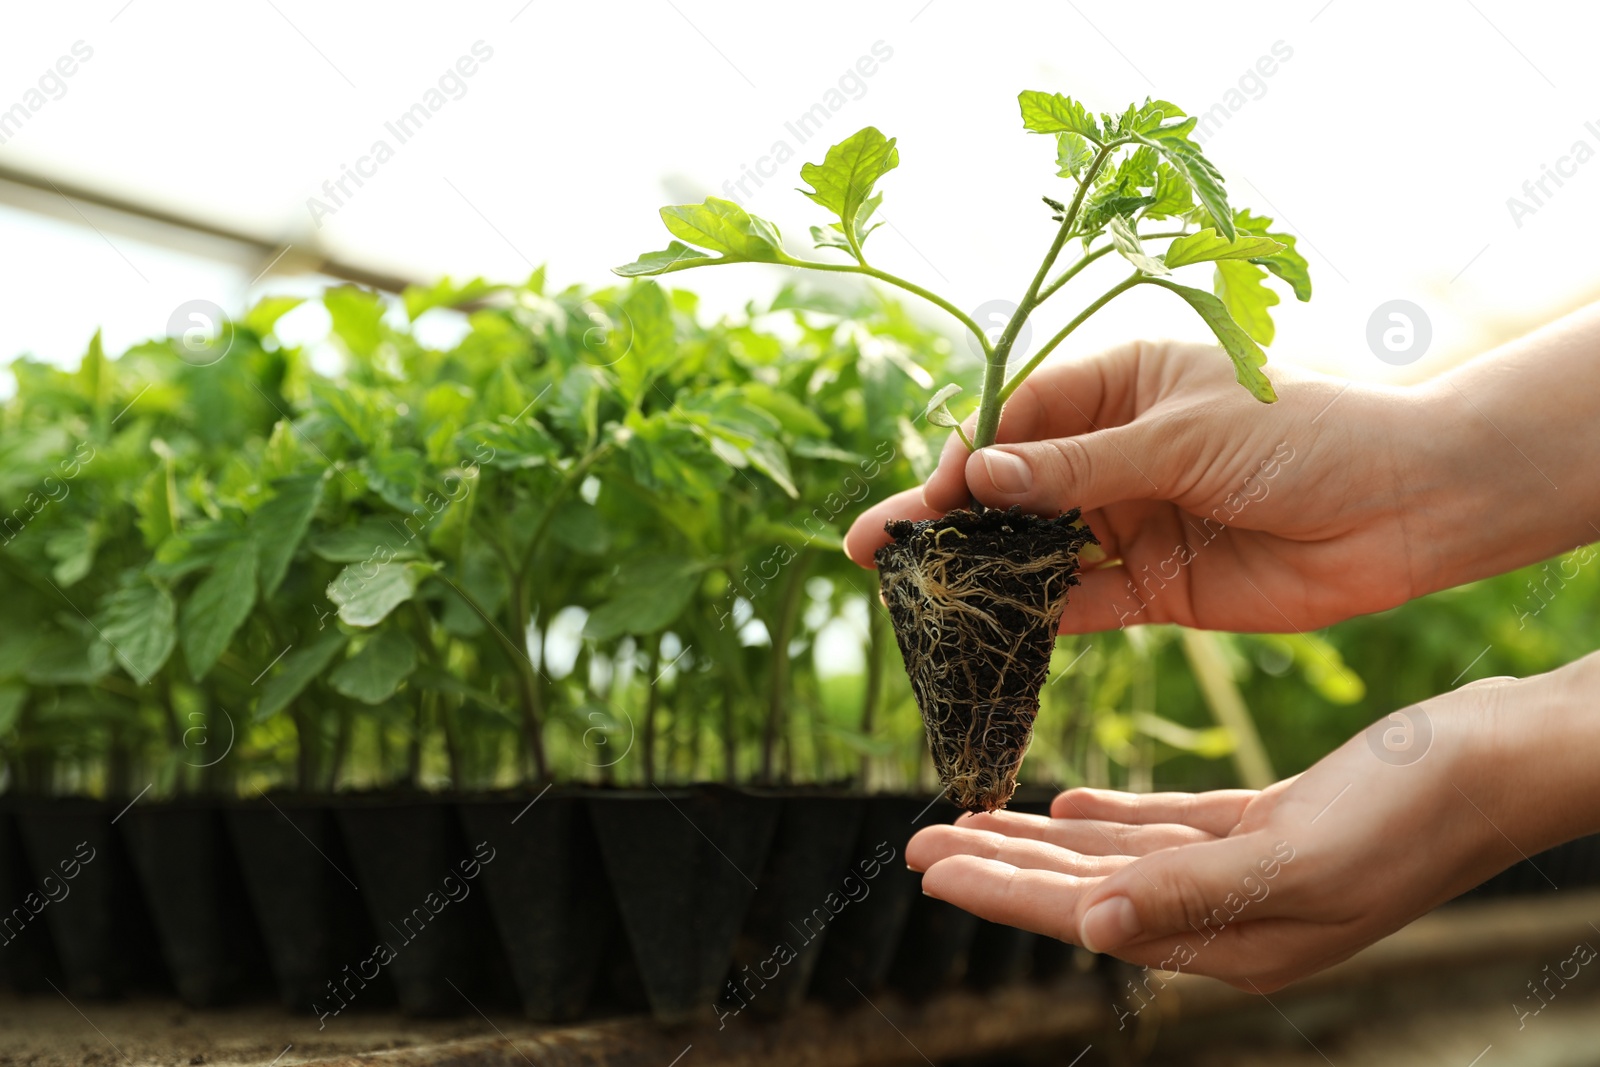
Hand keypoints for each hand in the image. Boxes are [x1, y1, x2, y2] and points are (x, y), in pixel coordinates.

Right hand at [845, 339, 1440, 632]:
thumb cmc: (1302, 437)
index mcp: (1123, 385)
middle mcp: (1118, 453)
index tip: (927, 497)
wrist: (1403, 510)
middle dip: (947, 517)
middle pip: (1013, 487)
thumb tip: (978, 478)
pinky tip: (985, 630)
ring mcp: (1132, 521)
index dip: (966, 457)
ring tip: (913, 595)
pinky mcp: (1156, 586)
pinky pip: (1080, 602)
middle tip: (874, 550)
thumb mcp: (1181, 436)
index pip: (1019, 418)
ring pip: (1036, 548)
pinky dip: (1035, 617)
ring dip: (980, 571)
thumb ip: (1078, 468)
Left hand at [905, 662, 1599, 991]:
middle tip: (921, 840)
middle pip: (1086, 893)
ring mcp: (1250, 872)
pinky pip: (1166, 830)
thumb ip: (1196, 894)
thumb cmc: (1416, 809)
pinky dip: (1112, 819)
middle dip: (1001, 867)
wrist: (1503, 759)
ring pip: (1117, 859)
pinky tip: (1066, 804)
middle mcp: (1233, 916)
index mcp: (1234, 937)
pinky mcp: (1268, 826)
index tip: (927, 866)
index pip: (1085, 917)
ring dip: (1041, 840)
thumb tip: (1093, 927)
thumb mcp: (1303, 856)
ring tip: (972, 820)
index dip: (1001, 894)